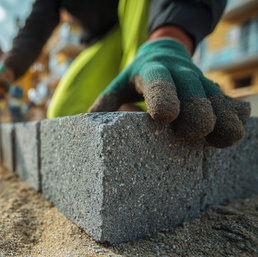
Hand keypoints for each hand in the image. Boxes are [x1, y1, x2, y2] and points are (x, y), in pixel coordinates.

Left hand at [89, 38, 249, 147]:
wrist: (166, 54)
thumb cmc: (137, 78)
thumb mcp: (118, 86)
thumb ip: (104, 104)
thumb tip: (84, 127)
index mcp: (152, 72)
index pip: (158, 82)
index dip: (163, 97)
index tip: (166, 117)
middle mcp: (180, 75)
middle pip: (193, 90)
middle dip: (196, 110)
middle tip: (194, 132)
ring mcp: (201, 83)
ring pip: (218, 97)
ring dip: (223, 117)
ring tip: (225, 138)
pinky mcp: (217, 92)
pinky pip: (233, 103)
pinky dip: (236, 115)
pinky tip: (235, 129)